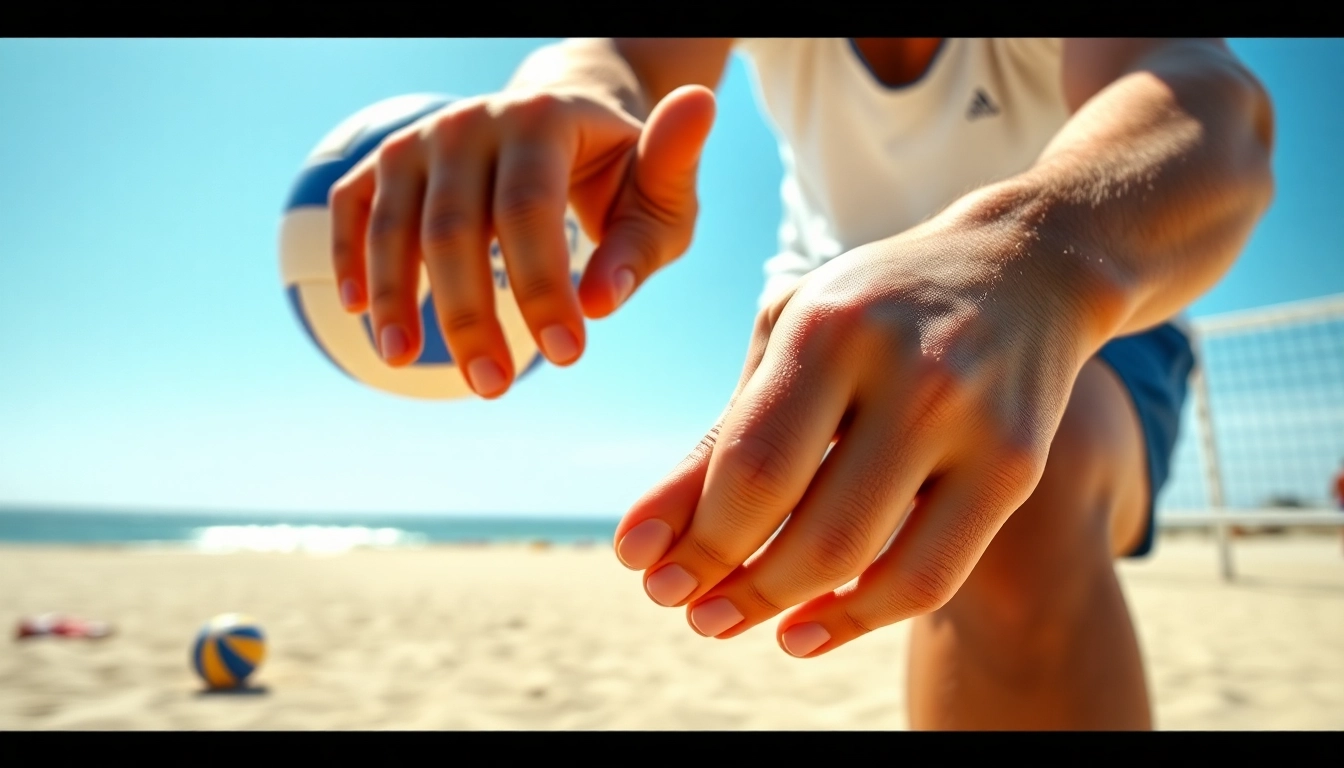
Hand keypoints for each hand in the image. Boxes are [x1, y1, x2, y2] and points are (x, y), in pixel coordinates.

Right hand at [328, 84, 715, 396]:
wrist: (569, 111)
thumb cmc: (621, 174)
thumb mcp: (658, 199)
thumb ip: (641, 244)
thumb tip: (598, 305)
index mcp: (543, 120)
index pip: (529, 210)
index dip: (542, 286)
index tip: (567, 355)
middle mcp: (474, 121)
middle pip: (453, 227)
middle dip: (468, 314)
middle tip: (493, 387)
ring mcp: (423, 138)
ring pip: (393, 224)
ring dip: (394, 296)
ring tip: (401, 359)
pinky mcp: (387, 159)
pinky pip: (352, 207)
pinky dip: (349, 256)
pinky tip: (359, 311)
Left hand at [612, 190, 1111, 655]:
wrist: (1021, 268)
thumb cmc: (873, 312)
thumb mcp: (789, 344)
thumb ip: (717, 440)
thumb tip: (639, 546)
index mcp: (831, 326)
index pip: (752, 465)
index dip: (697, 538)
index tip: (648, 575)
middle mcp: (908, 371)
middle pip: (806, 522)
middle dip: (732, 583)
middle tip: (687, 610)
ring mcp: (972, 421)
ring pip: (863, 557)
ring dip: (781, 607)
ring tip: (732, 620)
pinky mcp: (1015, 466)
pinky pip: (930, 575)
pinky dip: (856, 617)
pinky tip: (803, 631)